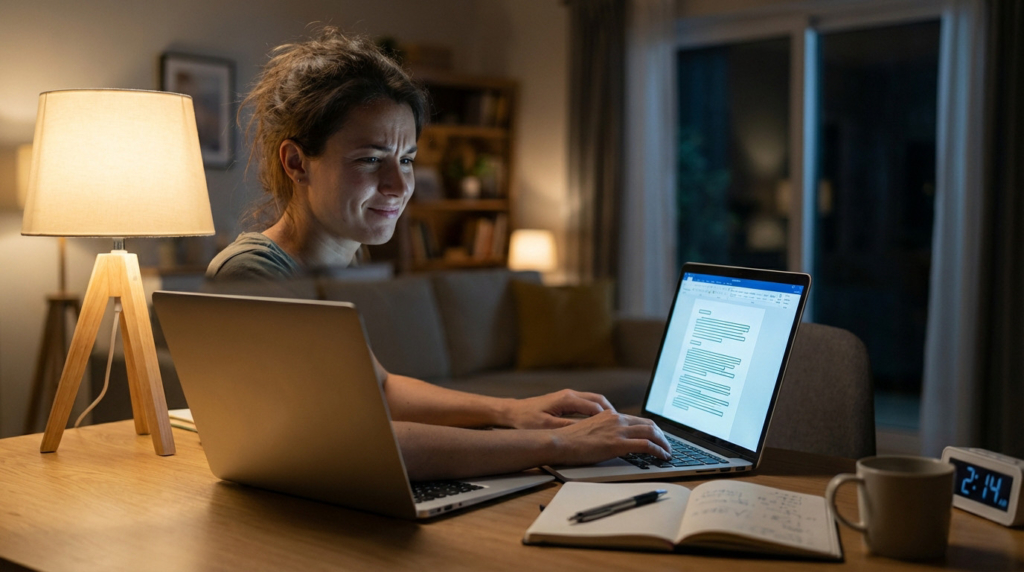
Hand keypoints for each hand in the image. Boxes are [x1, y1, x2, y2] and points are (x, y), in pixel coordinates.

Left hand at [501, 389, 614, 428]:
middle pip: (599, 400)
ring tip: (614, 424)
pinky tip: (600, 422)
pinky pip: (587, 403)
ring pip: (594, 400)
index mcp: (567, 399)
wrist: (513, 412)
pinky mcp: (566, 400)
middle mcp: (570, 394)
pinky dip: (597, 411)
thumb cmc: (527, 420)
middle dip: (611, 412)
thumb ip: (567, 427)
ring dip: (605, 411)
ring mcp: (568, 396)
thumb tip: (587, 430)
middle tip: (621, 424)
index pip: (595, 407)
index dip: (608, 418)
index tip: (617, 428)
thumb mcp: (546, 426)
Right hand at [550, 410, 671, 464]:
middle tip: (667, 445)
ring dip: (663, 443)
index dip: (652, 429)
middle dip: (662, 435)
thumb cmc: (570, 440)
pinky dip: (658, 450)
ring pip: (651, 432)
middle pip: (648, 424)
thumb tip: (614, 441)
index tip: (657, 437)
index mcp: (610, 415)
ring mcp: (618, 430)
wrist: (560, 442)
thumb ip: (605, 432)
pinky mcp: (618, 443)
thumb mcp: (591, 430)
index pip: (638, 420)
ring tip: (668, 452)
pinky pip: (646, 445)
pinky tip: (662, 456)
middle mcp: (617, 419)